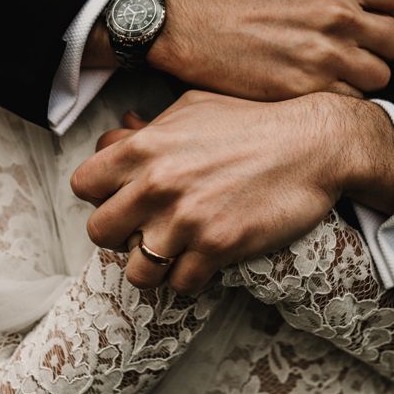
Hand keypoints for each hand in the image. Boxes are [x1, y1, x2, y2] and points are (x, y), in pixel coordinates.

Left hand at [71, 90, 393, 294]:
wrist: (311, 144)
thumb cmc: (250, 122)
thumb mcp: (191, 109)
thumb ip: (147, 130)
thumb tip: (115, 135)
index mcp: (144, 147)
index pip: (82, 185)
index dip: (99, 195)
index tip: (120, 199)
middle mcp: (157, 184)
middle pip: (99, 233)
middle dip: (119, 235)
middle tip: (143, 229)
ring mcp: (187, 219)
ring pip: (137, 271)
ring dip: (152, 266)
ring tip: (172, 253)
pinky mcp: (219, 246)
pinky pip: (182, 284)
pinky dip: (191, 277)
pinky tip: (205, 259)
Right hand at [147, 0, 393, 98]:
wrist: (193, 26)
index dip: (385, 13)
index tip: (369, 24)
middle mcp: (338, 17)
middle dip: (384, 49)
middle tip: (362, 54)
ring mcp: (324, 55)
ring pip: (380, 76)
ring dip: (365, 77)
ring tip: (341, 76)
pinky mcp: (305, 88)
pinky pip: (351, 101)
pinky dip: (341, 98)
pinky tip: (320, 90)